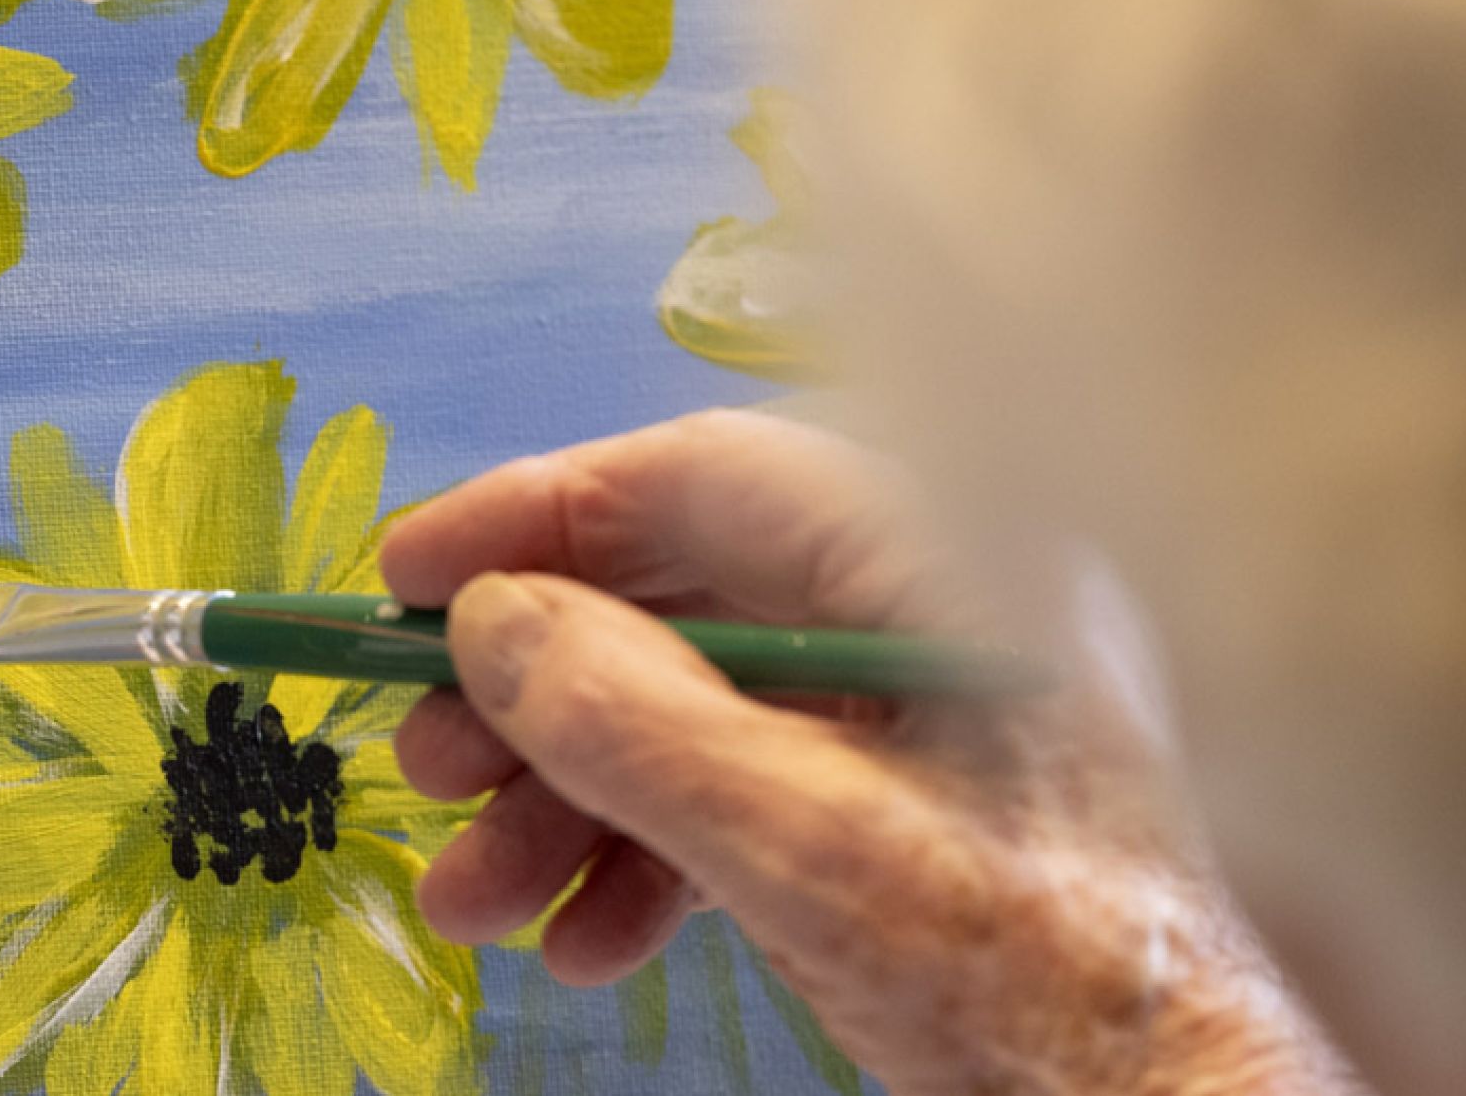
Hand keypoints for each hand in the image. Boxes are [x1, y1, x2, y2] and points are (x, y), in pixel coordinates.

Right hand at [381, 409, 1362, 1095]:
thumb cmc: (1054, 986)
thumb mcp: (809, 850)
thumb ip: (639, 722)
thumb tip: (494, 622)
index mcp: (958, 567)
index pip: (710, 480)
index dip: (543, 517)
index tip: (411, 576)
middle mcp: (944, 618)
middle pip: (687, 601)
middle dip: (536, 692)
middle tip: (422, 761)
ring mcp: (933, 725)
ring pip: (701, 711)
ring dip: (566, 801)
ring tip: (469, 894)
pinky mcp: (919, 820)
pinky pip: (749, 800)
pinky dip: (648, 862)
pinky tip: (579, 940)